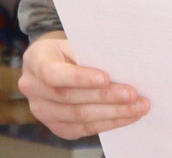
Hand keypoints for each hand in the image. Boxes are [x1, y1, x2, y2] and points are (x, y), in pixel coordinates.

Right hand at [19, 32, 149, 138]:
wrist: (55, 61)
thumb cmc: (71, 47)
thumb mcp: (75, 41)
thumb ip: (91, 52)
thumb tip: (122, 62)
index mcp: (36, 60)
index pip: (54, 74)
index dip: (80, 78)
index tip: (106, 78)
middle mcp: (33, 88)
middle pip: (71, 98)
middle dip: (106, 97)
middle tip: (133, 94)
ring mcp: (42, 111)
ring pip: (80, 116)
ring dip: (113, 113)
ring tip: (138, 107)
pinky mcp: (56, 126)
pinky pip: (84, 129)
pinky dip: (109, 122)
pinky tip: (128, 116)